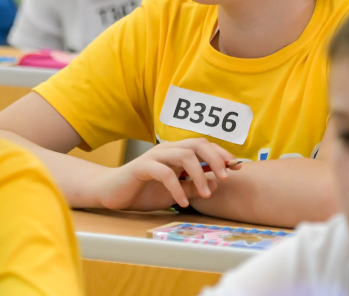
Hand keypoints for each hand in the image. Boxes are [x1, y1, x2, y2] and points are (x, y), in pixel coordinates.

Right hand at [94, 138, 240, 210]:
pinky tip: (181, 203)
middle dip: (215, 159)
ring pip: (184, 155)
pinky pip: (164, 173)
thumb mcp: (174, 192)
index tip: (237, 167)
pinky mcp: (142, 167)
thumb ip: (192, 187)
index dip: (222, 154)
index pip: (204, 146)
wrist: (111, 193)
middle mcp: (167, 150)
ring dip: (199, 175)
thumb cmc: (143, 191)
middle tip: (226, 177)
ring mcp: (155, 156)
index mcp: (177, 152)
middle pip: (197, 144)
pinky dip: (176, 188)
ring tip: (205, 194)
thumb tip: (216, 184)